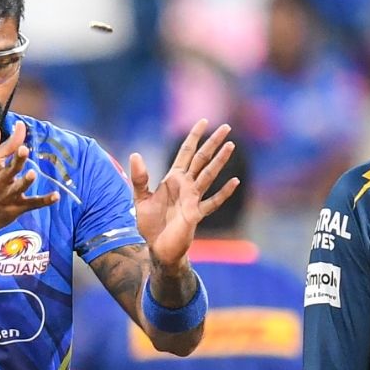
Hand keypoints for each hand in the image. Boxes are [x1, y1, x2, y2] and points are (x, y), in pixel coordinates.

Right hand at [0, 122, 58, 239]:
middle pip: (9, 171)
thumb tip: (21, 125)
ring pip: (19, 188)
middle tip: (23, 150)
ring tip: (32, 173)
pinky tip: (56, 196)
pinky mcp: (17, 208)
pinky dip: (45, 200)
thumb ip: (8, 147)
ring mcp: (8, 196)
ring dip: (25, 181)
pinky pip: (33, 203)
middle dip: (16, 162)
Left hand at [128, 119, 237, 269]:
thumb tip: (135, 154)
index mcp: (173, 178)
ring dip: (219, 161)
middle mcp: (186, 185)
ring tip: (230, 145)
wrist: (157, 247)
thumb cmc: (149, 224)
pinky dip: (223, 192)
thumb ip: (140, 177)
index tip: (204, 121)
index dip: (194, 136)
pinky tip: (234, 182)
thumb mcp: (140, 198)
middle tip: (226, 127)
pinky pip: (212, 202)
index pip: (186, 152)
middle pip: (202, 159)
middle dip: (213, 143)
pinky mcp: (196, 214)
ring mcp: (193, 199)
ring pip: (208, 175)